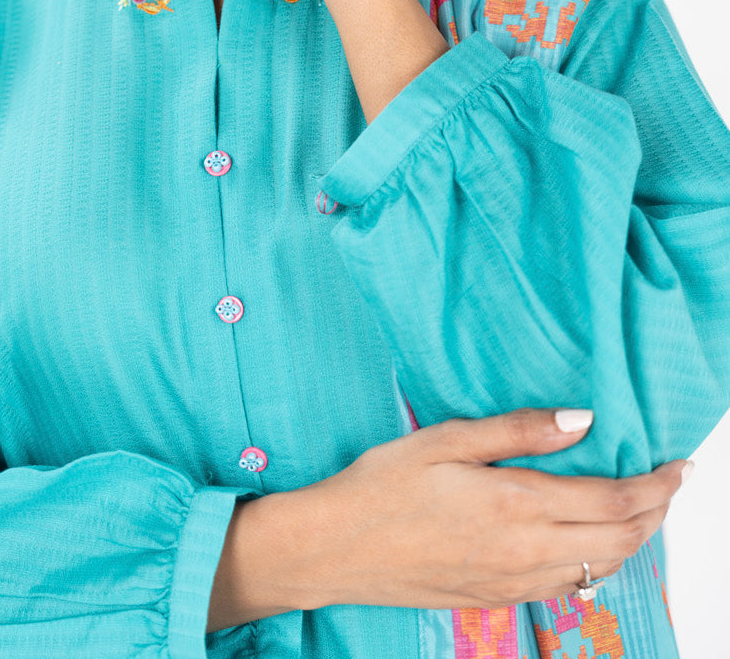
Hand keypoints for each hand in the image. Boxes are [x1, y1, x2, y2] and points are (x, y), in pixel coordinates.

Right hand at [301, 407, 686, 611]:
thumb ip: (520, 430)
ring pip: (601, 567)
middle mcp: (526, 551)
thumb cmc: (383, 484)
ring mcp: (515, 582)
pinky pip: (568, 585)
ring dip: (634, 538)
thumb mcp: (448, 439)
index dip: (657, 484)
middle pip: (621, 539)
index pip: (615, 500)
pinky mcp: (499, 598)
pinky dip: (599, 562)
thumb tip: (582, 419)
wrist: (337, 549)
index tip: (679, 464)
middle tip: (670, 482)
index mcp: (517, 504)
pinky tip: (592, 540)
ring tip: (643, 507)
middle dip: (657, 511)